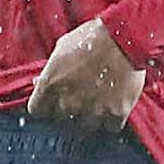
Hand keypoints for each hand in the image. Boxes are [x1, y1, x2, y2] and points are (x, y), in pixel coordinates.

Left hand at [26, 17, 146, 127]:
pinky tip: (115, 105)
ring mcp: (91, 110)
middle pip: (61, 119)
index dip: (46, 105)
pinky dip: (113, 119)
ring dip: (91, 115)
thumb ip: (50, 71)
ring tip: (101, 99)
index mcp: (49, 85)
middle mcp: (67, 101)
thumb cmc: (93, 37)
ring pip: (86, 125)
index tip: (54, 100)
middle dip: (69, 109)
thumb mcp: (62, 48)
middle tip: (82, 95)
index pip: (37, 110)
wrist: (125, 37)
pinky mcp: (115, 114)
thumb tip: (39, 82)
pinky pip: (110, 127)